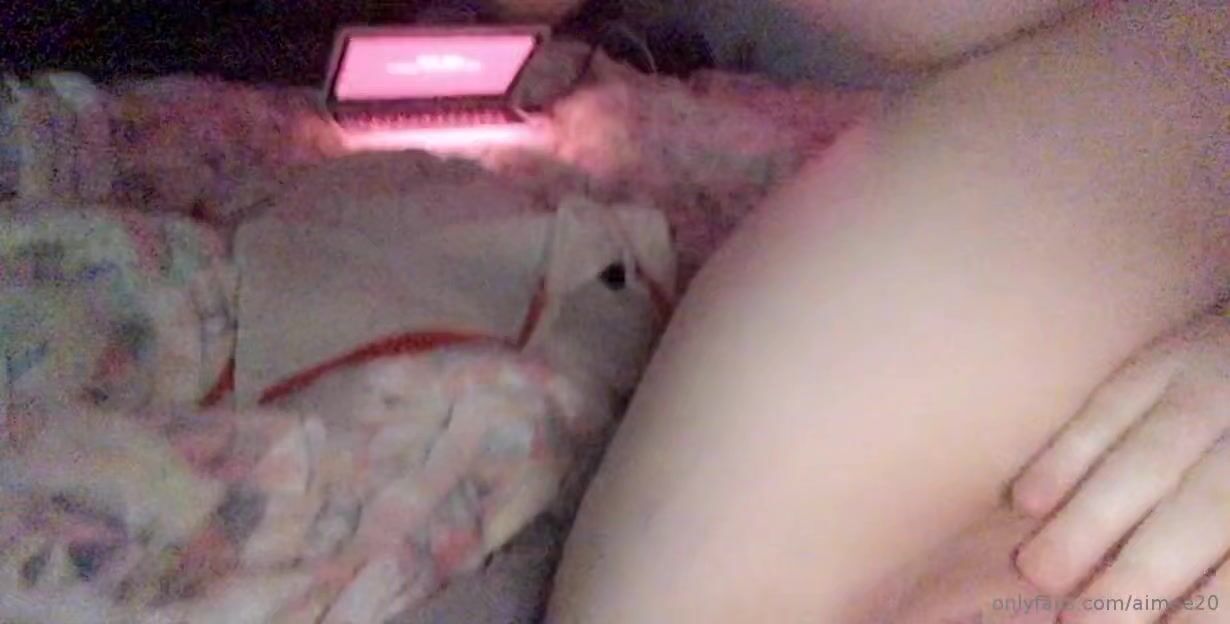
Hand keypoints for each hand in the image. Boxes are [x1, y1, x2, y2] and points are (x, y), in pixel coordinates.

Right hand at [1011, 313, 1229, 622]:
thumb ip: (1228, 565)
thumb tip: (1178, 612)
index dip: (1210, 604)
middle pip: (1209, 507)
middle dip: (1143, 570)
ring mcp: (1215, 387)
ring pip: (1152, 456)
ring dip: (1090, 517)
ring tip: (1040, 572)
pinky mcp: (1169, 356)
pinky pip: (1113, 402)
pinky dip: (1068, 452)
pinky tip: (1027, 500)